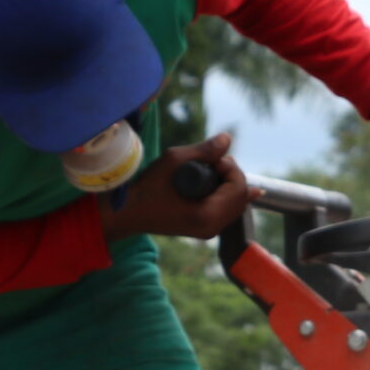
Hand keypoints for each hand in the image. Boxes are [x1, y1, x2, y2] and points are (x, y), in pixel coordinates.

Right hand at [101, 133, 256, 241]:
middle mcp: (213, 228)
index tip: (211, 159)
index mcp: (208, 216)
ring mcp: (209, 231)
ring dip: (228, 183)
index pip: (239, 187)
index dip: (230, 167)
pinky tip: (220, 180)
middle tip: (211, 162)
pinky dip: (224, 193)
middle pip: (241, 196)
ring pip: (236, 204)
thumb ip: (204, 150)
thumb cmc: (146, 188)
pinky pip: (226, 210)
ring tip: (209, 170)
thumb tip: (227, 138)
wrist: (128, 213)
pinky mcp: (204, 228)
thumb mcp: (173, 161)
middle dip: (231, 174)